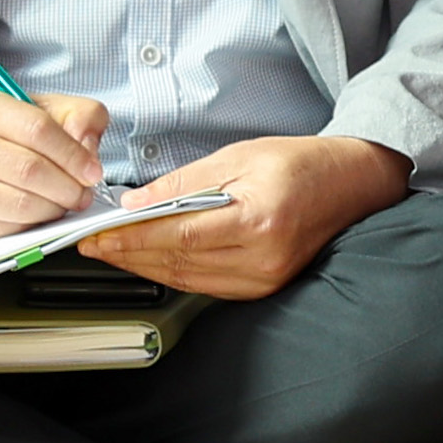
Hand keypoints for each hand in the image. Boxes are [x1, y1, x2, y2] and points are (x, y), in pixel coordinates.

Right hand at [0, 87, 117, 241]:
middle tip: (82, 194)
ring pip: (20, 205)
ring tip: (61, 203)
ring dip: (53, 209)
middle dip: (68, 188)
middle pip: (29, 170)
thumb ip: (78, 115)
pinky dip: (29, 226)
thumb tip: (88, 145)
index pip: (37, 128)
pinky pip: (4, 229)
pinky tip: (34, 214)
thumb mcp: (40, 110)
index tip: (92, 171)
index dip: (74, 154)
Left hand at [105, 132, 410, 300]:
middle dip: (128, 255)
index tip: (97, 235)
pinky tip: (150, 260)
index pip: (179, 237)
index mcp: (259, 221)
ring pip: (187, 280)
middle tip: (91, 245)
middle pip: (178, 264)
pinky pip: (206, 285)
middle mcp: (263, 259)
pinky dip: (173, 273)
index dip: (131, 239)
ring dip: (144, 267)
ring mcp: (265, 279)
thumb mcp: (240, 156)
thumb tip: (137, 203)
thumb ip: (185, 182)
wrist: (350, 184)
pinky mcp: (263, 286)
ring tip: (112, 252)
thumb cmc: (301, 164)